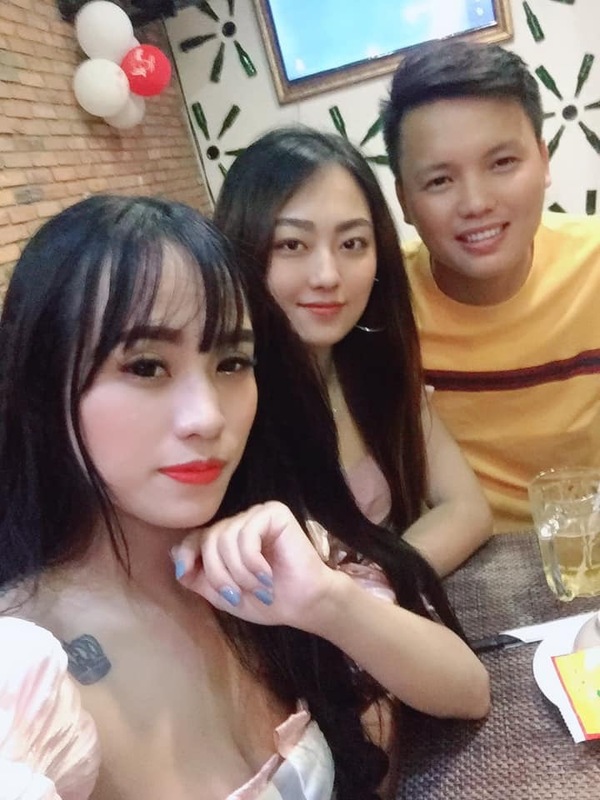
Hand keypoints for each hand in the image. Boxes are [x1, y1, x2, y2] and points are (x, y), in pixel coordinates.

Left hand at [172, 502, 339, 629]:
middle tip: (236, 595)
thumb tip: (173, 554)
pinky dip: (252, 561)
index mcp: (227, 537)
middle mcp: (241, 522)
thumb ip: (197, 576)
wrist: (303, 605)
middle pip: (209, 538)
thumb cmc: (267, 600)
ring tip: (257, 587)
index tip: (186, 574)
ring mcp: (257, 515)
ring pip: (225, 537)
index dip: (187, 553)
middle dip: (218, 573)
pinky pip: (247, 534)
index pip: (196, 536)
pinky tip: (266, 574)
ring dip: (238, 572)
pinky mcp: (274, 513)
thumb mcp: (222, 594)